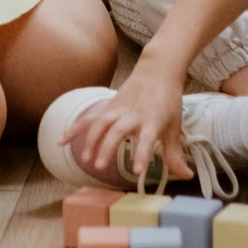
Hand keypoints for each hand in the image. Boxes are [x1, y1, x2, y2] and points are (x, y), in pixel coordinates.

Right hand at [64, 54, 190, 187]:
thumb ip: (175, 154)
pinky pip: (89, 118)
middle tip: (101, 167)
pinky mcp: (108, 107)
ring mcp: (118, 109)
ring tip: (86, 160)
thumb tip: (186, 176)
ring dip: (91, 141)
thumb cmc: (168, 101)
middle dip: (108, 148)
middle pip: (117, 131)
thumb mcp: (175, 127)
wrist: (157, 70)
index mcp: (152, 120)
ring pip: (100, 123)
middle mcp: (133, 114)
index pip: (147, 139)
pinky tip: (61, 141)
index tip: (138, 170)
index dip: (142, 154)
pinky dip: (75, 128)